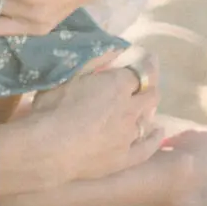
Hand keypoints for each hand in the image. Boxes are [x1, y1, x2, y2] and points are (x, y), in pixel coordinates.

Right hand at [0, 52, 161, 205]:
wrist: (49, 149)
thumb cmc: (52, 108)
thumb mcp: (68, 76)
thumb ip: (94, 60)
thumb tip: (116, 48)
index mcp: (117, 84)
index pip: (139, 71)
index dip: (140, 64)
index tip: (144, 58)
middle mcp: (131, 108)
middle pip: (151, 94)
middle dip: (149, 86)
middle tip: (141, 84)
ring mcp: (130, 134)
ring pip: (149, 118)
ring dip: (146, 110)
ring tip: (140, 107)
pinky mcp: (126, 157)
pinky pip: (148, 146)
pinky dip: (154, 137)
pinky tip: (157, 131)